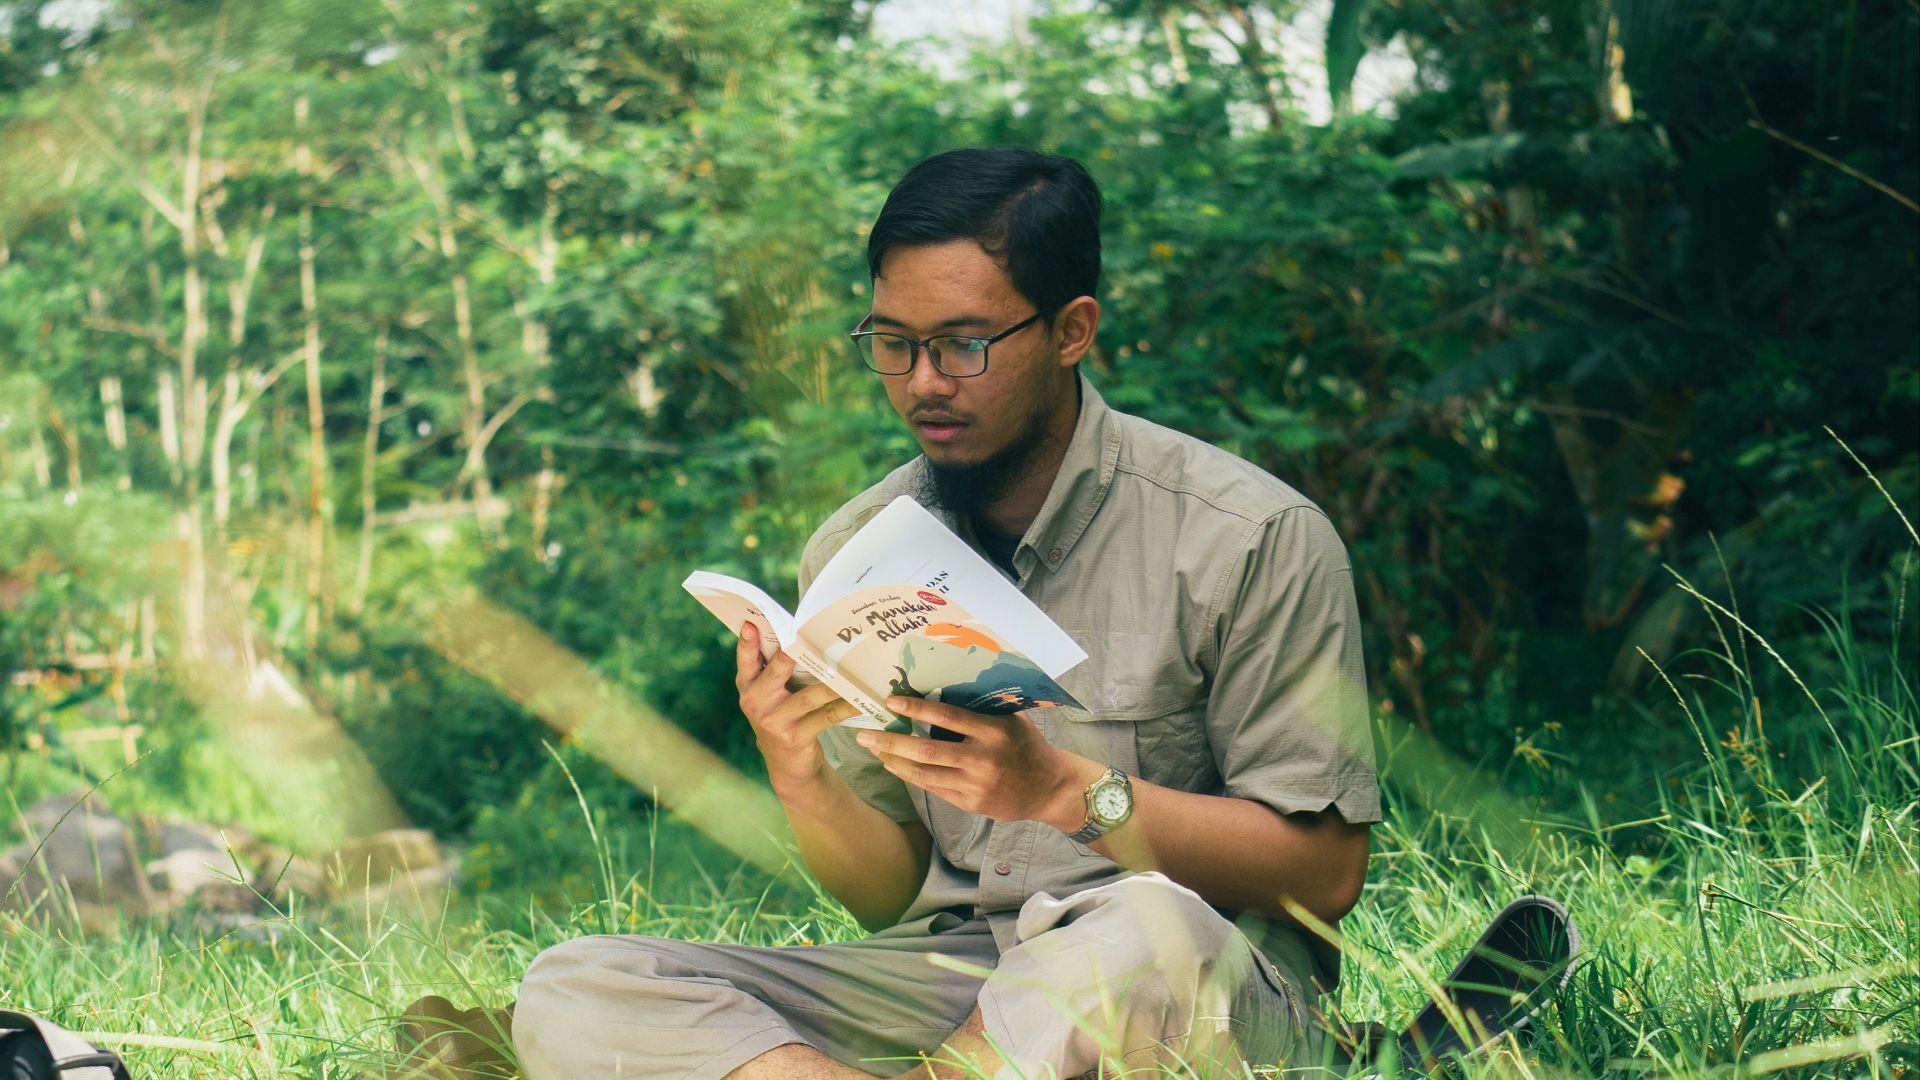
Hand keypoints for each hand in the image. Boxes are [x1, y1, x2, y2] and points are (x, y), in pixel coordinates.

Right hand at [735, 622, 859, 794]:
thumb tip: (797, 632)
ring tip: (854, 668)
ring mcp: (775, 720)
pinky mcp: (795, 736)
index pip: (746, 659)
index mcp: (747, 685)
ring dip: (835, 682)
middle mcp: (756, 701)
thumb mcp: (768, 695)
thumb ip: (773, 669)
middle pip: (779, 668)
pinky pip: (826, 716)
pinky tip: (861, 700)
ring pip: (810, 694)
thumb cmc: (782, 716)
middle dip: (796, 652)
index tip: (750, 623)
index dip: (747, 641)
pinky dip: (846, 707)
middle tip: (814, 636)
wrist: (787, 765)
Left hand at [856, 696, 1104, 826]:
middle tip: (863, 734)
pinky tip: (894, 766)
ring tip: (872, 749)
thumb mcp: (1011, 720)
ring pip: (924, 773)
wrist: (1048, 788)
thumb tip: (942, 689)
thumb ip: (981, 709)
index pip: (947, 717)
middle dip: (890, 742)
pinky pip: (932, 788)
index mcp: (994, 732)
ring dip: (893, 760)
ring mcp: (975, 785)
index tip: (890, 701)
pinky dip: (910, 776)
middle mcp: (982, 759)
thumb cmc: (1027, 746)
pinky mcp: (969, 803)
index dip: (916, 709)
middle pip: (926, 750)